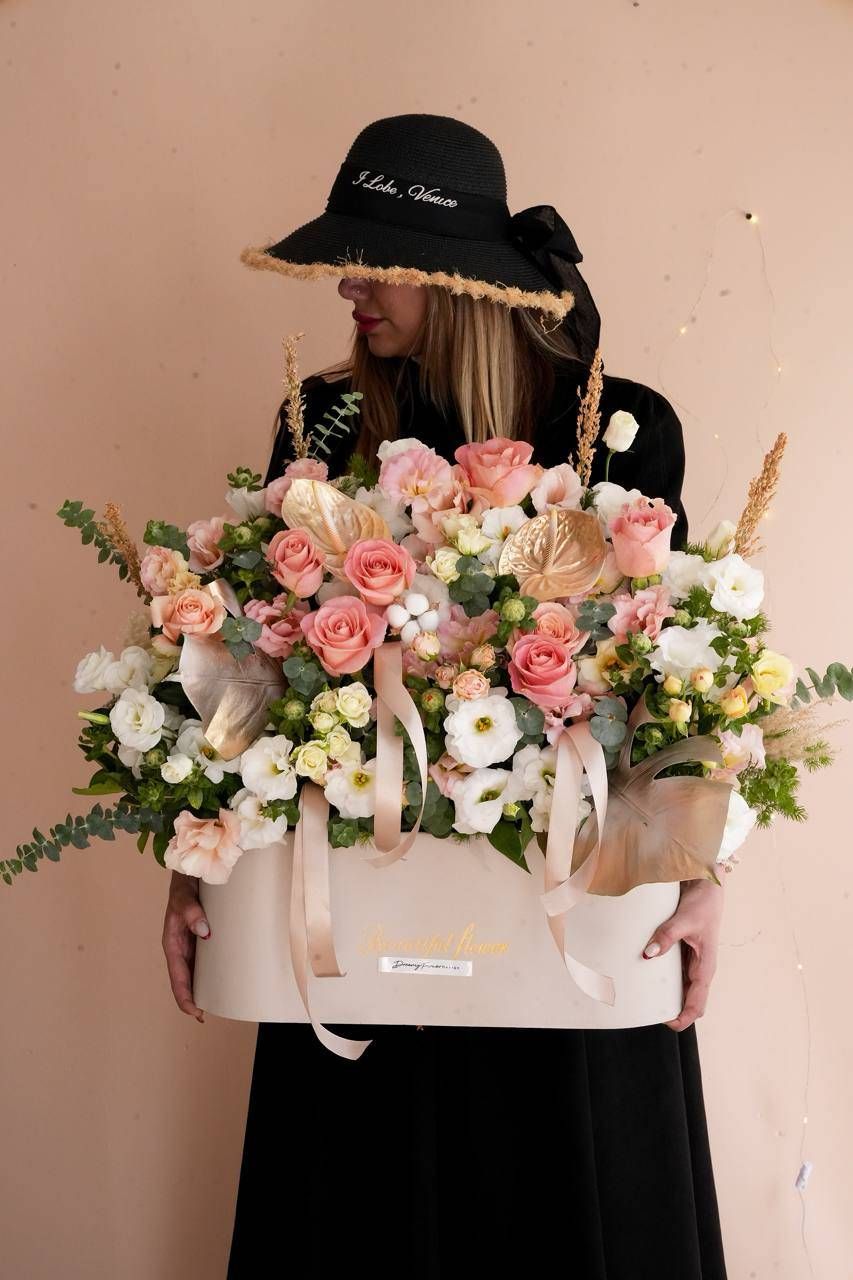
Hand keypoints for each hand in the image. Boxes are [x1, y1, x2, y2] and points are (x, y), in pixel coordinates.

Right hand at [162, 870, 210, 1022]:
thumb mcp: (184, 897)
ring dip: (206, 986)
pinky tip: (229, 975)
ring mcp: (193, 942)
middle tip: (211, 1014)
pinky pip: (209, 957)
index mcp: (172, 943)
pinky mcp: (204, 935)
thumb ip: (192, 912)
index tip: (196, 1012)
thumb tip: (205, 932)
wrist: (191, 868)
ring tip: (222, 1000)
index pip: (178, 978)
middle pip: (187, 979)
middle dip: (196, 998)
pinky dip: (216, 969)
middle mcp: (182, 946)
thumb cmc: (183, 884)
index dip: (185, 997)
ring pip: (197, 971)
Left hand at [642, 877, 724, 1031]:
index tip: (665, 1022)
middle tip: (646, 1012)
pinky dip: (662, 979)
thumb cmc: (702, 904)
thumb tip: (648, 954)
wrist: (708, 885)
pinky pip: (674, 974)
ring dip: (667, 996)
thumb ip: (666, 936)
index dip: (683, 1019)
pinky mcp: (684, 952)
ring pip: (681, 989)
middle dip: (672, 1011)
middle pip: (688, 1001)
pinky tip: (646, 975)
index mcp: (705, 968)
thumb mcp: (684, 919)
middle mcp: (700, 969)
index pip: (697, 1005)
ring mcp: (692, 962)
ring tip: (643, 998)